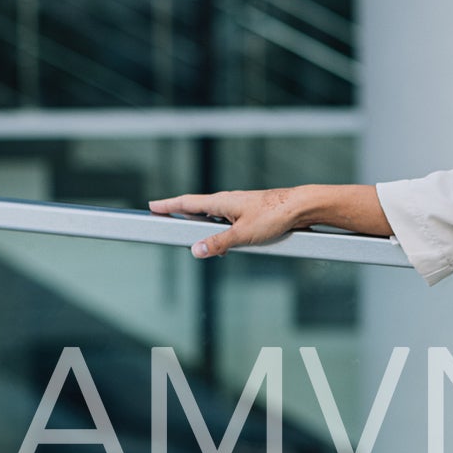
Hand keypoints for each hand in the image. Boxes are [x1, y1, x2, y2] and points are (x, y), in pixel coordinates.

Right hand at [148, 186, 306, 257]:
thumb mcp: (243, 234)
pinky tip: (229, 245)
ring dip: (204, 229)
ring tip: (203, 244)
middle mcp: (227, 201)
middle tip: (166, 220)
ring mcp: (238, 206)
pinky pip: (227, 222)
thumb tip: (196, 250)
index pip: (186, 202)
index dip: (168, 205)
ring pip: (213, 218)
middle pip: (197, 209)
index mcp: (220, 202)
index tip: (152, 206)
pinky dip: (221, 232)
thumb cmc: (274, 216)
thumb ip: (218, 243)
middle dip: (182, 217)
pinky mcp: (249, 213)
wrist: (300, 207)